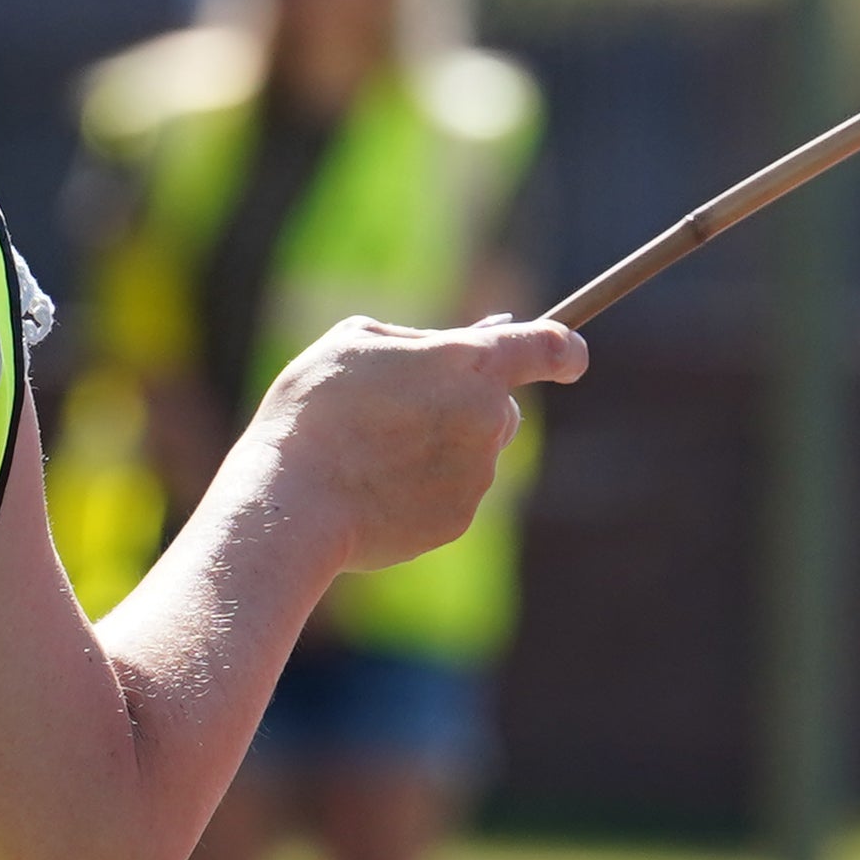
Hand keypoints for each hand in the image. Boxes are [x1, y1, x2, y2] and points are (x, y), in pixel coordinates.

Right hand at [233, 315, 585, 579]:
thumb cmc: (312, 412)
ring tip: (373, 452)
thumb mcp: (353, 342)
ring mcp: (478, 474)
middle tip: (401, 410)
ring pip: (475, 452)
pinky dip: (424, 490)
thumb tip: (461, 343)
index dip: (565, 349)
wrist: (289, 503)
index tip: (570, 359)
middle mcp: (488, 418)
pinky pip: (453, 494)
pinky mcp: (460, 520)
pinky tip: (376, 488)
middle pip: (502, 405)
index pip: (549, 347)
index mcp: (469, 363)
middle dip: (465, 404)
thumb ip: (417, 339)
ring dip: (440, 447)